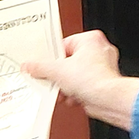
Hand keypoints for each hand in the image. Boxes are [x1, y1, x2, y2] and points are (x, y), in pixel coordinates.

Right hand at [22, 30, 138, 130]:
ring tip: (60, 89)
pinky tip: (69, 96)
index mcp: (90, 39)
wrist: (109, 100)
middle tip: (50, 78)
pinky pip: (83, 85)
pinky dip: (75, 91)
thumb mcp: (57, 71)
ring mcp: (102, 67)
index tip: (42, 63)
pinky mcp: (102, 82)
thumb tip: (30, 66)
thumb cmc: (94, 79)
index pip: (63, 44)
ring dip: (65, 84)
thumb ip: (40, 67)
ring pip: (75, 74)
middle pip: (68, 61)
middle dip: (58, 74)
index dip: (51, 56)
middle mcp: (99, 50)